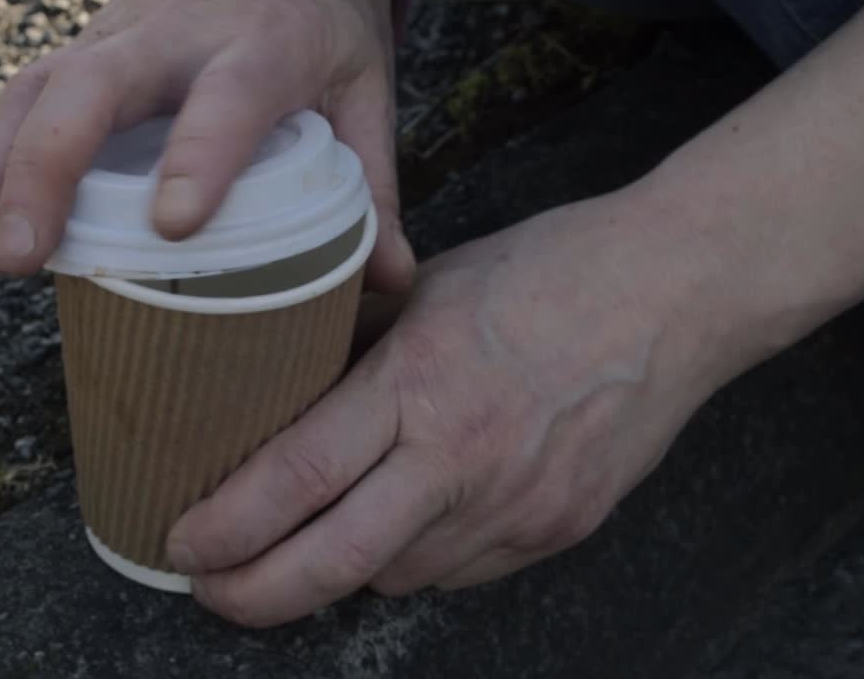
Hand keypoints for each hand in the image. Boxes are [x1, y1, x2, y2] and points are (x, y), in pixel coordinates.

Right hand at [0, 0, 415, 292]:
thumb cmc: (318, 25)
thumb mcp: (363, 88)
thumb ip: (375, 183)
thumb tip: (388, 278)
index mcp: (265, 43)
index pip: (229, 95)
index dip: (200, 153)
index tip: (173, 224)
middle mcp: (175, 35)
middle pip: (95, 88)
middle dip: (50, 168)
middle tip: (26, 256)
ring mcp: (115, 37)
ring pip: (36, 94)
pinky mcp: (80, 51)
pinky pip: (18, 103)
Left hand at [165, 189, 726, 626]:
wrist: (679, 292)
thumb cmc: (556, 270)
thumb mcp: (436, 286)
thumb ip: (360, 339)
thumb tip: (285, 369)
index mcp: (423, 380)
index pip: (299, 474)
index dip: (228, 525)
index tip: (184, 542)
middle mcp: (466, 456)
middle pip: (336, 560)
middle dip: (256, 593)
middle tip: (213, 589)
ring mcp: (518, 505)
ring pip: (396, 576)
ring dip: (342, 568)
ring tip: (312, 540)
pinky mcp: (558, 530)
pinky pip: (460, 572)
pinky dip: (417, 558)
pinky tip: (409, 521)